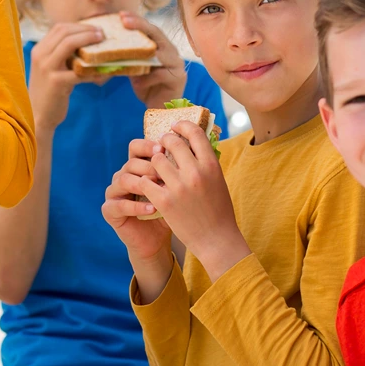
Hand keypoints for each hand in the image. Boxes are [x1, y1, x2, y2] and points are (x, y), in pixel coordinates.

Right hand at [28, 22, 104, 131]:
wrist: (38, 116)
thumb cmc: (49, 92)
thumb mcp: (50, 69)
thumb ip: (62, 55)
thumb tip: (86, 43)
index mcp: (39, 50)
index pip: (59, 28)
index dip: (79, 25)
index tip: (94, 28)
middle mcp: (40, 55)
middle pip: (65, 32)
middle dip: (86, 30)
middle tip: (102, 33)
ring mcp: (47, 68)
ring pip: (69, 44)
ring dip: (88, 40)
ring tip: (102, 42)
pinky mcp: (57, 82)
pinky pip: (79, 70)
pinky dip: (93, 70)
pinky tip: (104, 72)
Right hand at [102, 139, 173, 261]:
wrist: (157, 240)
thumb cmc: (168, 211)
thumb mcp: (174, 189)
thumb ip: (175, 171)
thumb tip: (187, 152)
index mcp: (136, 167)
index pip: (135, 147)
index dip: (147, 146)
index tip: (163, 149)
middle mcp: (122, 176)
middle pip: (131, 163)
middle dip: (149, 167)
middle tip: (165, 174)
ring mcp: (113, 192)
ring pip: (123, 180)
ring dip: (142, 184)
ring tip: (160, 190)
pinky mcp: (109, 210)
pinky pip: (119, 204)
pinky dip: (137, 206)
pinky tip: (152, 209)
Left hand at [119, 12, 186, 108]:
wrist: (159, 108)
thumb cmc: (145, 85)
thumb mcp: (134, 67)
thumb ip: (128, 56)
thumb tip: (107, 44)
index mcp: (161, 46)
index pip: (149, 29)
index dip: (137, 20)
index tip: (121, 15)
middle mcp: (171, 51)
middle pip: (157, 34)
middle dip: (140, 26)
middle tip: (124, 21)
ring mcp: (177, 64)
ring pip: (161, 53)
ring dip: (143, 53)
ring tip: (126, 51)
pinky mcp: (179, 78)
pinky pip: (162, 74)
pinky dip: (148, 78)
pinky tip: (136, 82)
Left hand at [141, 120, 250, 280]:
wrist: (216, 240)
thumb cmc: (219, 210)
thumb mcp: (218, 181)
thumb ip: (206, 162)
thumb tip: (193, 142)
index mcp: (211, 165)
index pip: (195, 133)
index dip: (183, 125)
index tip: (175, 126)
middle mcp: (195, 173)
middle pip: (173, 142)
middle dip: (165, 140)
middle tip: (161, 143)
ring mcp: (179, 187)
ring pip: (156, 160)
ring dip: (154, 162)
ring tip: (155, 167)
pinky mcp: (164, 201)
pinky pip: (146, 181)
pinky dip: (146, 181)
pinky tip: (149, 184)